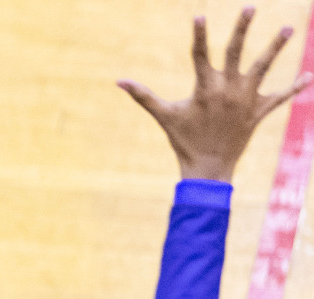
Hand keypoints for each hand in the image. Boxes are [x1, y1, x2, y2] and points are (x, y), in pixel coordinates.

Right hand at [119, 8, 311, 182]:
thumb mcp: (164, 116)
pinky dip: (296, 87)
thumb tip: (118, 81)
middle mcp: (228, 90)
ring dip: (276, 48)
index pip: (200, 55)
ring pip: (263, 68)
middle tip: (251, 8)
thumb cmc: (184, 140)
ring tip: (288, 29)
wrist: (208, 168)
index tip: (200, 15)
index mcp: (205, 89)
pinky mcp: (259, 112)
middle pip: (237, 53)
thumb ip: (143, 96)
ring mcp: (246, 100)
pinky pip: (281, 97)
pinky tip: (309, 76)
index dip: (200, 35)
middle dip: (243, 29)